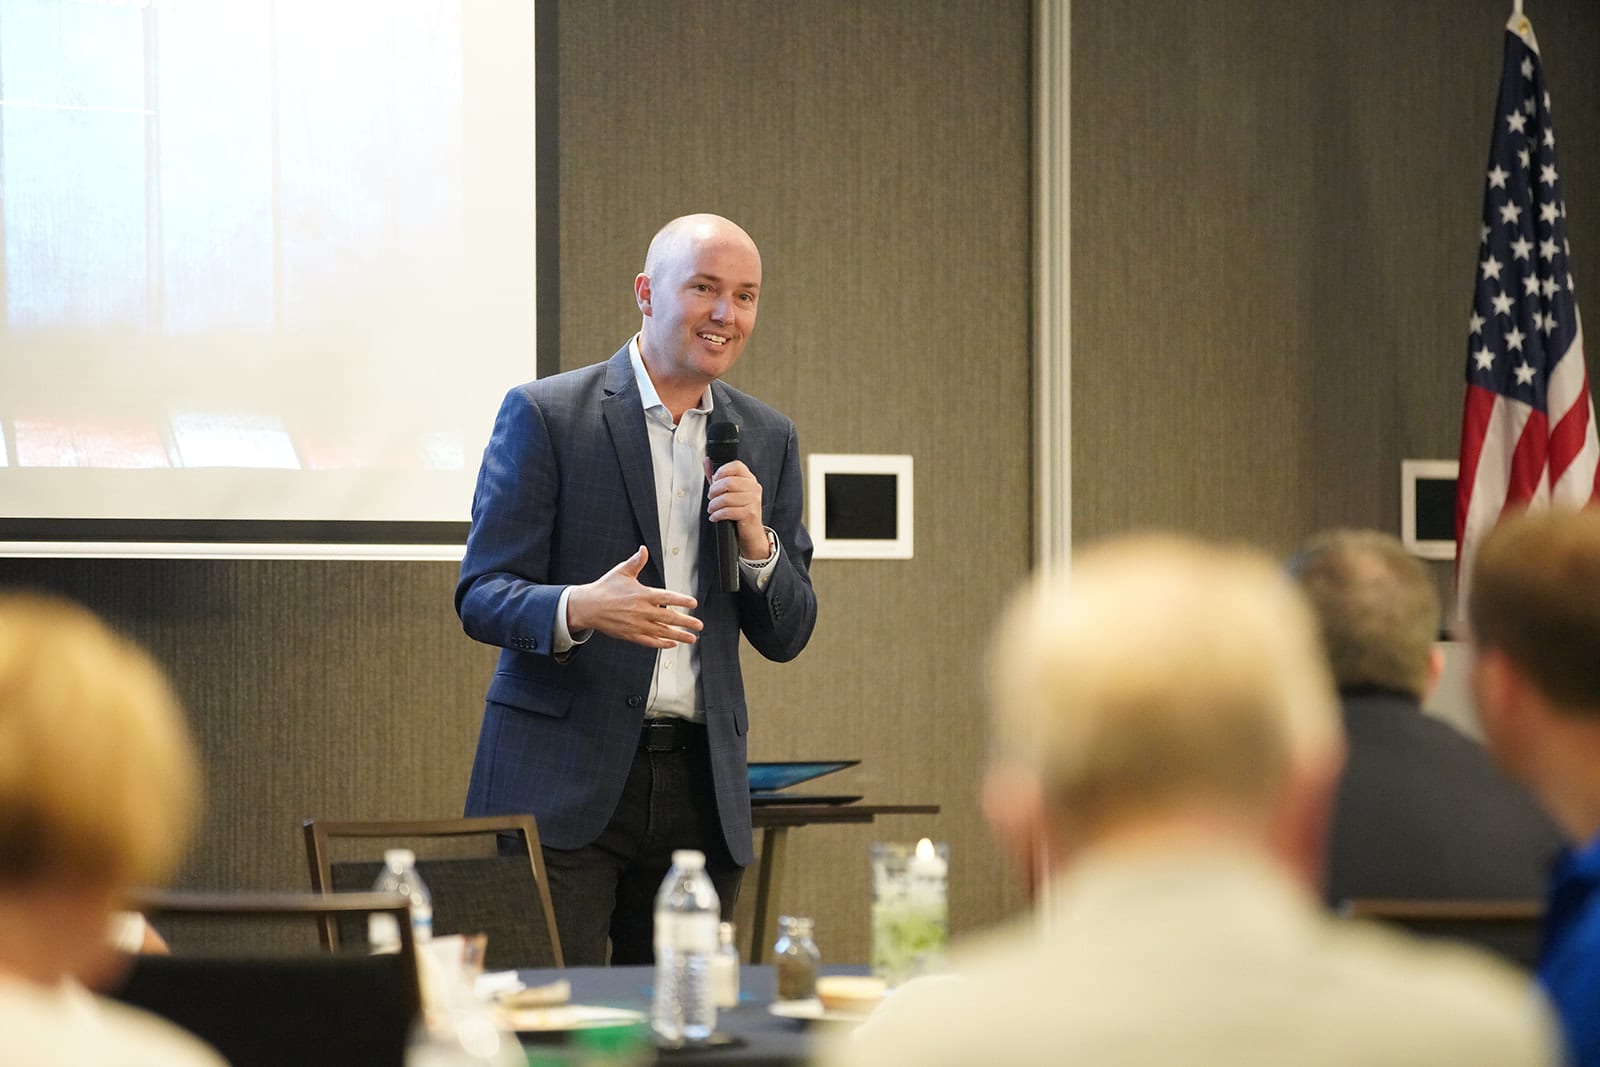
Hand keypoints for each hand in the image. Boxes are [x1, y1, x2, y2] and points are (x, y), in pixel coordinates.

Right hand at [566, 547, 702, 648]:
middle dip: (686, 621)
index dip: (681, 600)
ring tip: (691, 638)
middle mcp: (641, 610)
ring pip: (662, 631)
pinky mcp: (630, 635)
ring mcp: (636, 624)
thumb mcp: (621, 572)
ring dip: (679, 635)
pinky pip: (649, 641)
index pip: (667, 597)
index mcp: (642, 594)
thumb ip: (635, 562)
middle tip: (699, 624)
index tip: (693, 603)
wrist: (587, 606)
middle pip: (669, 617)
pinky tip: (672, 643)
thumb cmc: (605, 588)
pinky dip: (662, 643)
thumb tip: (643, 550)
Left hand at [705, 458, 768, 557]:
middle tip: (711, 497)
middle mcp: (754, 488)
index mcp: (750, 479)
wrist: (751, 532)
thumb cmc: (740, 510)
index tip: (715, 478)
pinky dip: (718, 514)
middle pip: (729, 481)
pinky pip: (728, 511)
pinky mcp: (750, 513)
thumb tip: (707, 462)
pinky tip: (715, 516)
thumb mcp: (729, 492)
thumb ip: (717, 477)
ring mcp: (753, 501)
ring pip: (727, 498)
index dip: (723, 470)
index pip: (737, 466)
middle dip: (714, 490)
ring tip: (712, 508)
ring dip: (714, 505)